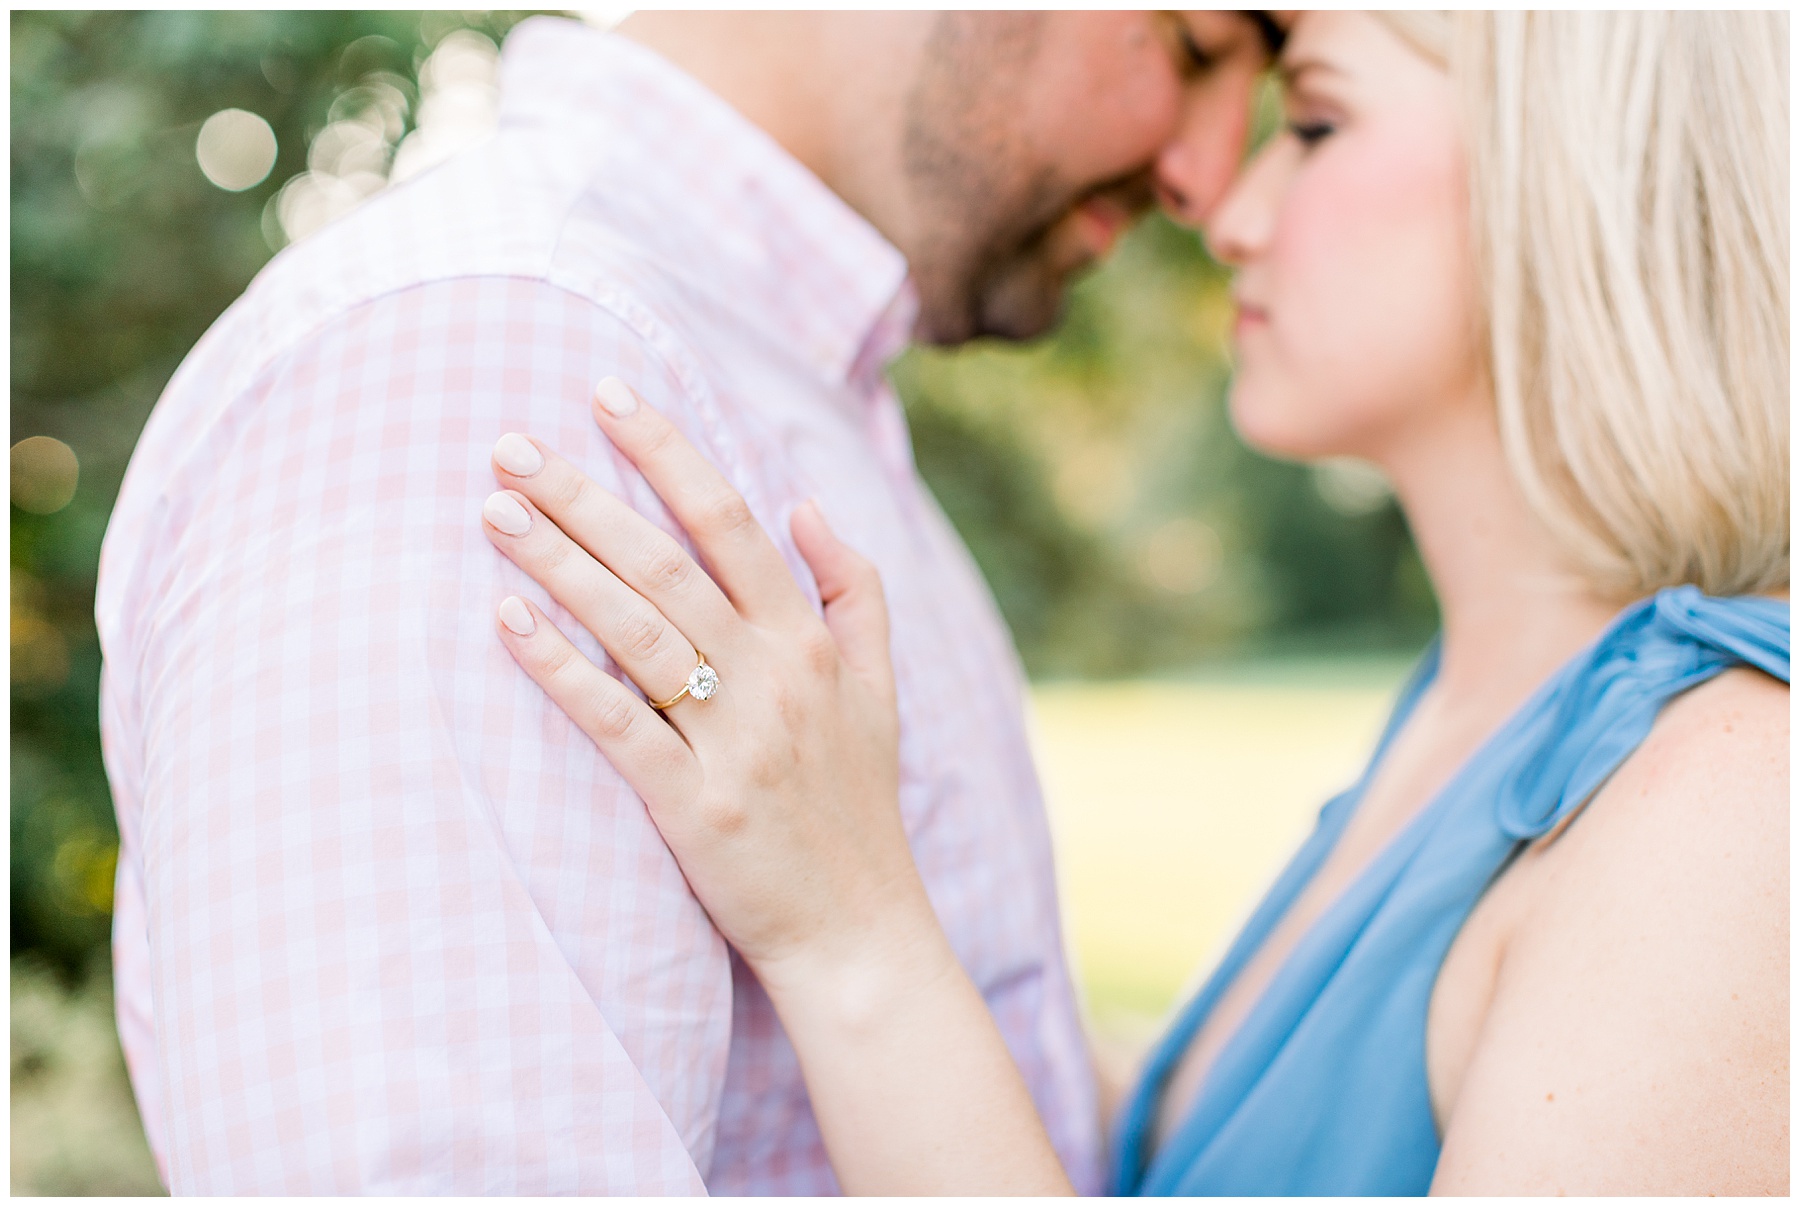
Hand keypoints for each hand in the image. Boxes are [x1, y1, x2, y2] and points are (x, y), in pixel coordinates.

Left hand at [478, 377, 943, 997]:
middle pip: (666, 563)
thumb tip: (806, 503)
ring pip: (635, 628)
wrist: (860, 930)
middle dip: (584, 496)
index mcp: (810, 640)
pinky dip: (560, 670)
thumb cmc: (857, 807)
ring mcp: (732, 739)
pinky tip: (507, 623)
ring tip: (492, 513)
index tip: (607, 394)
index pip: (731, 521)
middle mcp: (772, 677)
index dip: (667, 451)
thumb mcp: (881, 688)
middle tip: (507, 446)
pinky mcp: (691, 804)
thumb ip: (856, 588)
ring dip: (560, 564)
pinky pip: (615, 723)